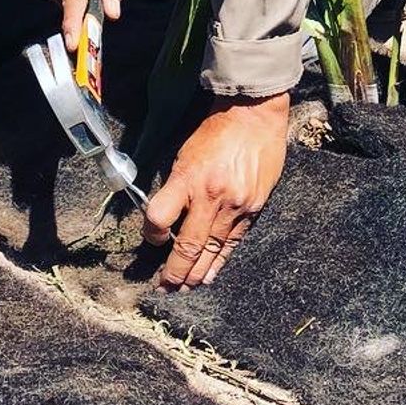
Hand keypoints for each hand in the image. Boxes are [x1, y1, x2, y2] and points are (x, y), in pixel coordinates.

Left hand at [143, 92, 288, 289]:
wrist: (254, 116)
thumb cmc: (215, 133)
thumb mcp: (185, 155)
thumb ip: (176, 188)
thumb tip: (169, 219)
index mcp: (188, 178)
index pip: (159, 218)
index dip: (152, 234)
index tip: (152, 238)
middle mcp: (211, 196)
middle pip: (188, 246)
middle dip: (173, 272)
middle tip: (164, 287)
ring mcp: (236, 206)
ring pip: (212, 251)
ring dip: (195, 273)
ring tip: (184, 287)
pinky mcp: (254, 209)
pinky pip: (233, 243)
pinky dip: (219, 261)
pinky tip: (209, 275)